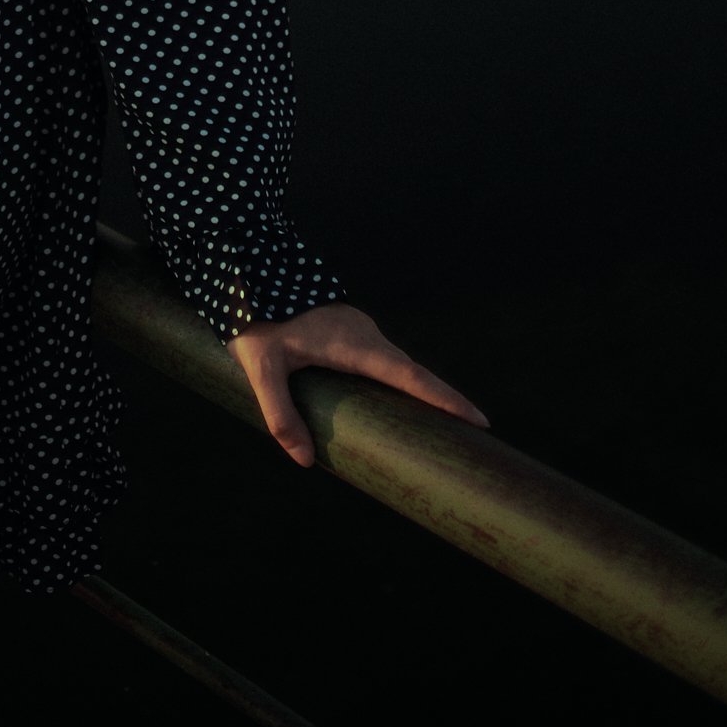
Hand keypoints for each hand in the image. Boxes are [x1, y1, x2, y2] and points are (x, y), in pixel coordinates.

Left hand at [228, 301, 490, 467]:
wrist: (246, 265)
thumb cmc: (255, 317)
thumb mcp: (261, 368)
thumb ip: (281, 413)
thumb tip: (305, 460)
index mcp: (356, 344)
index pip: (412, 377)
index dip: (446, 400)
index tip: (480, 421)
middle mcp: (366, 334)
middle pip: (413, 374)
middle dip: (444, 401)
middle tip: (475, 432)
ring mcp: (359, 329)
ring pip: (397, 366)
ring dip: (420, 391)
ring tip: (442, 425)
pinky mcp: (347, 329)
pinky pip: (382, 360)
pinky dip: (398, 382)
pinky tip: (394, 402)